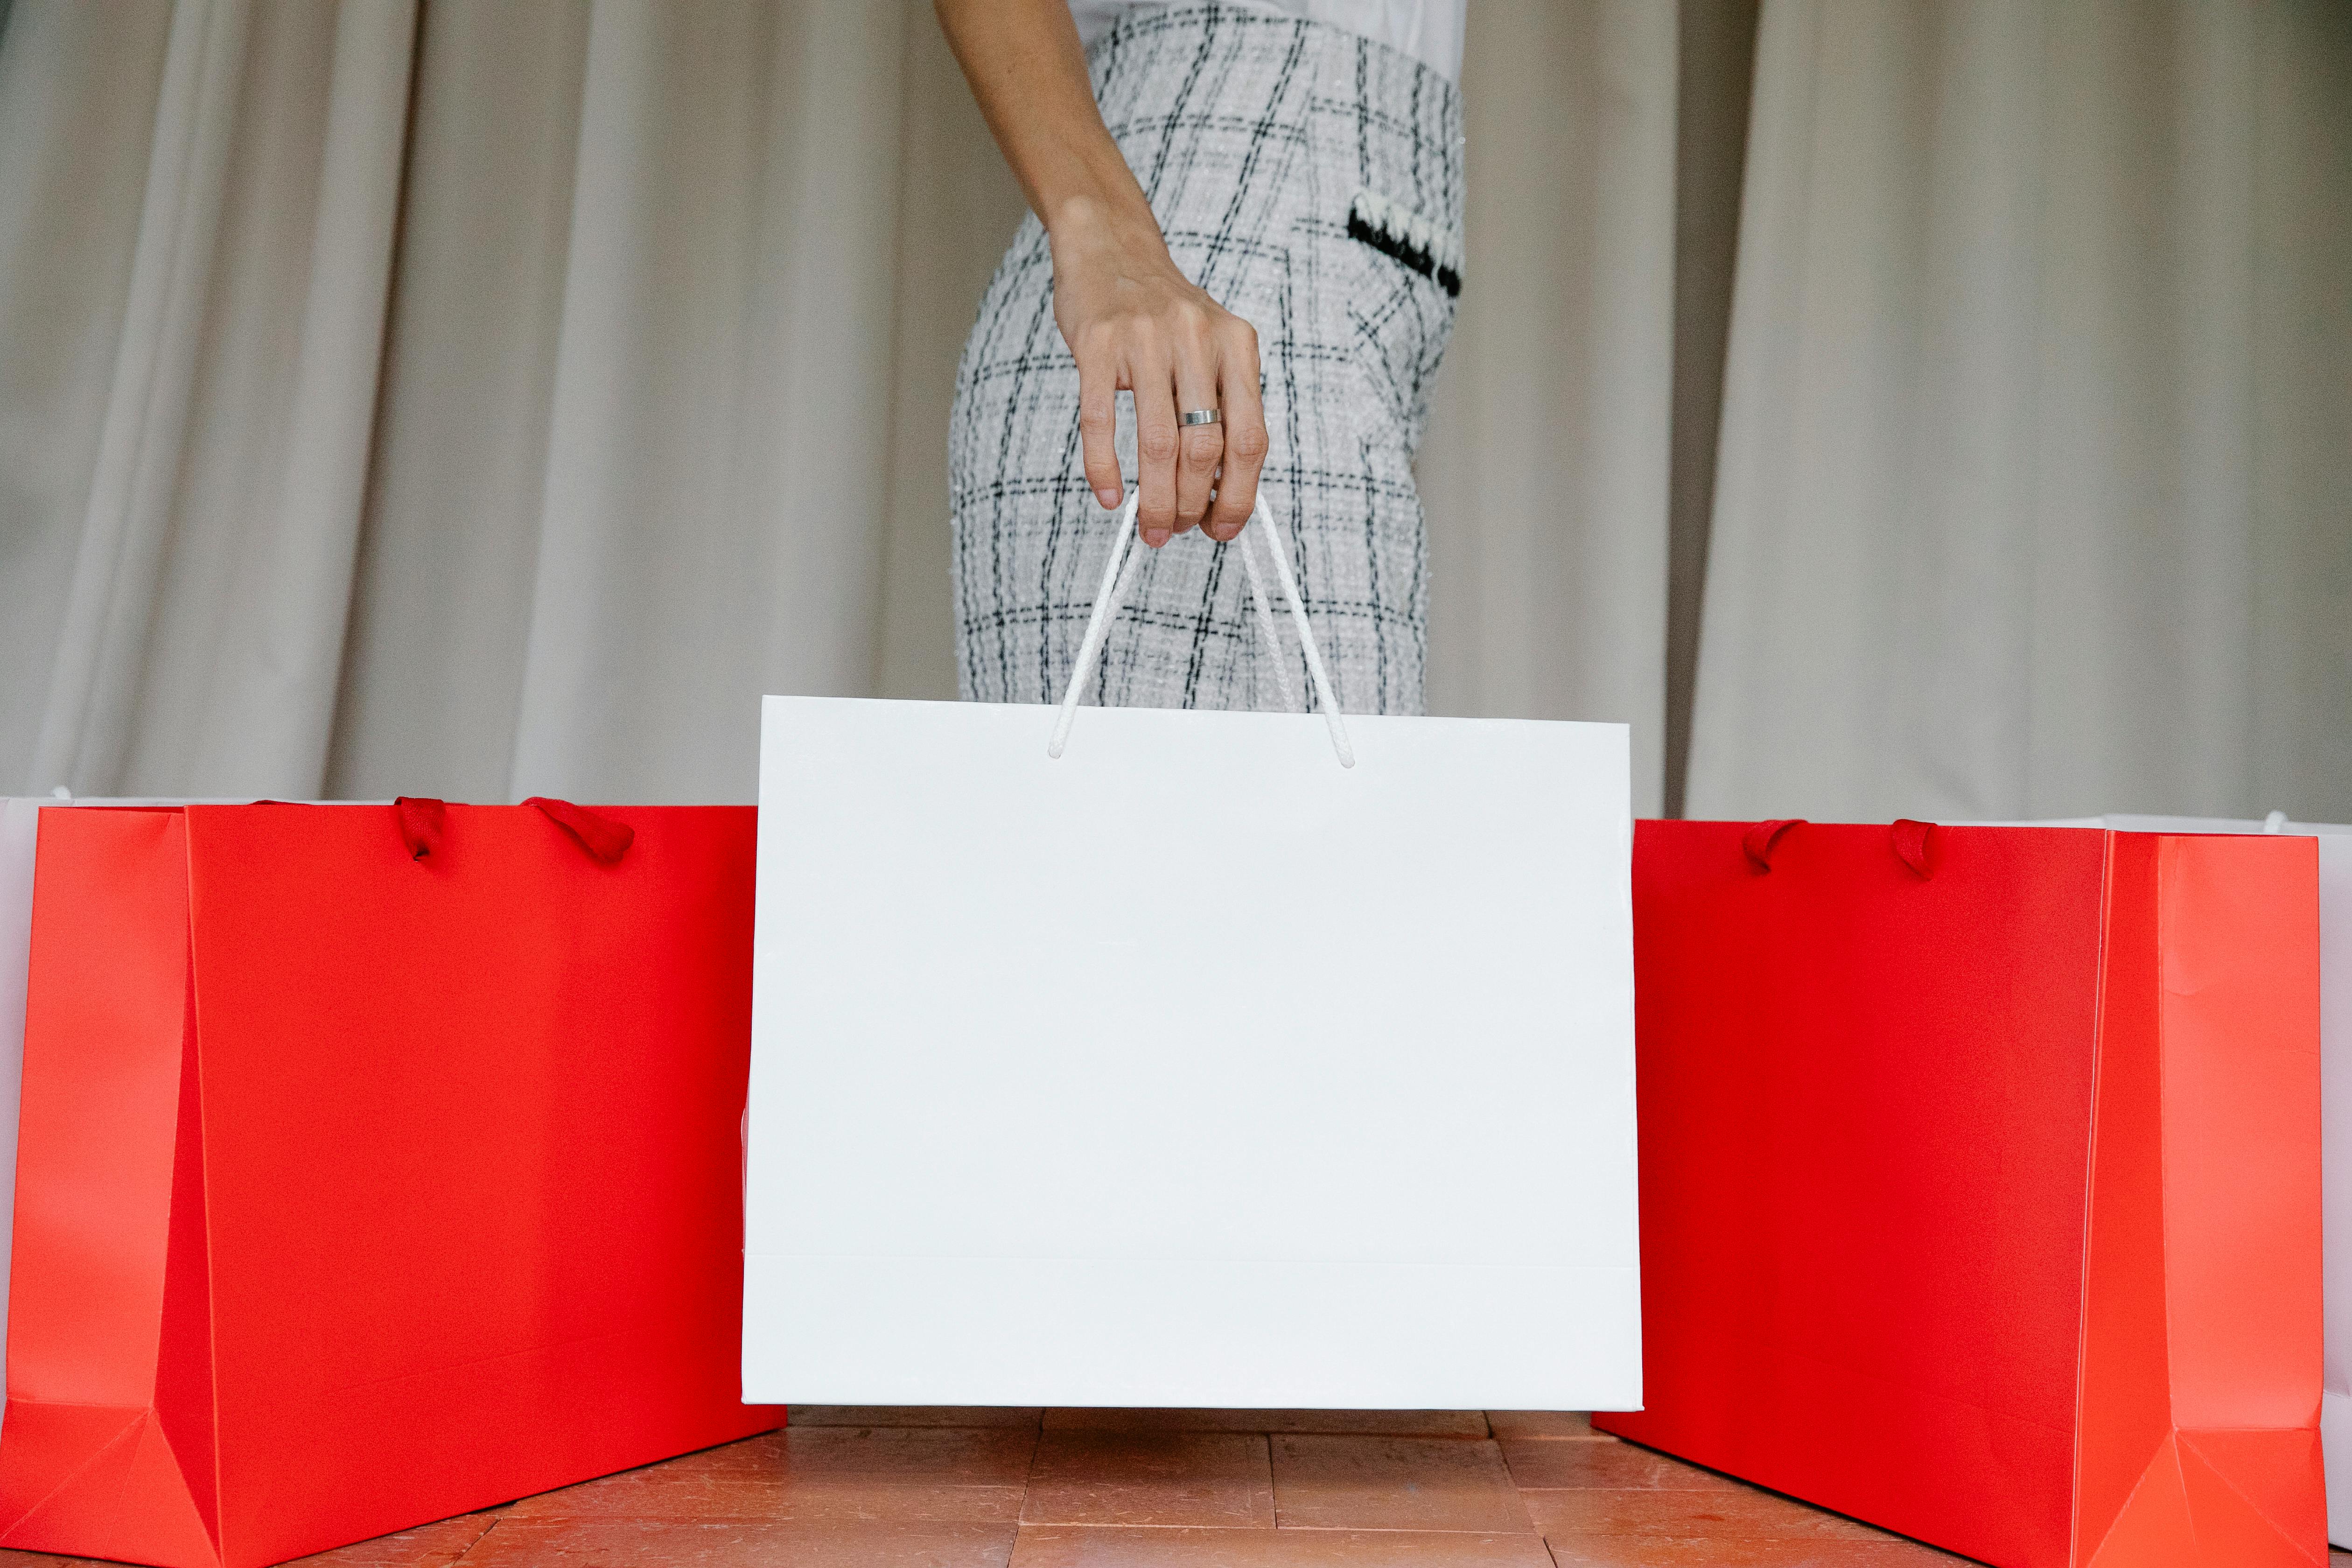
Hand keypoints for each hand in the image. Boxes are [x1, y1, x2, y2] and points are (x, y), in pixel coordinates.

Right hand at [1049, 197, 1269, 547]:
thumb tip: (1222, 493)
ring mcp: (1145, 339)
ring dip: (1154, 500)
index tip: (1224, 529)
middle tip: (1177, 529)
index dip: (1239, 495)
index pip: (1250, 439)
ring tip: (1149, 527)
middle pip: (1204, 449)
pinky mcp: (1097, 343)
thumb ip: (1224, 407)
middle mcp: (1197, 339)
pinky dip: (1104, 469)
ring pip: (1158, 445)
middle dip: (1192, 505)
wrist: (1111, 248)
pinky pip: (1101, 421)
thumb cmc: (1163, 313)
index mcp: (1237, 345)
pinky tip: (1108, 495)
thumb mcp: (1211, 347)